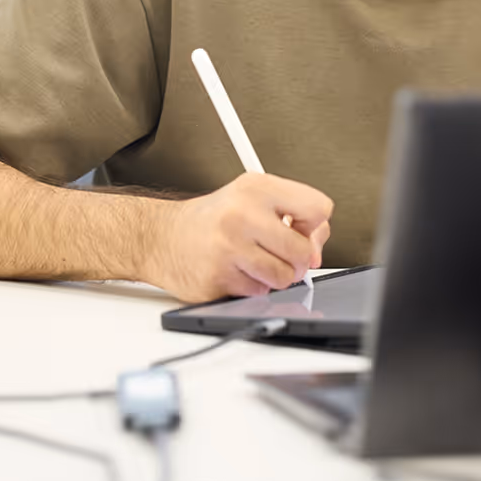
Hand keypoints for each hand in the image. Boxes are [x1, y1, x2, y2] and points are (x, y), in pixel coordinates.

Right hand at [143, 172, 332, 302]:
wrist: (161, 236)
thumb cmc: (214, 219)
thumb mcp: (253, 199)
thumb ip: (293, 215)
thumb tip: (317, 247)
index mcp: (258, 187)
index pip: (318, 208)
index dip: (315, 226)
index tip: (302, 230)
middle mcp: (243, 214)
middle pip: (303, 251)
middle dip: (297, 260)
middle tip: (280, 254)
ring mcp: (229, 247)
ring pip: (284, 277)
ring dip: (275, 276)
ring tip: (256, 262)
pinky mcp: (218, 277)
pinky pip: (258, 293)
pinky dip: (253, 287)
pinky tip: (236, 271)